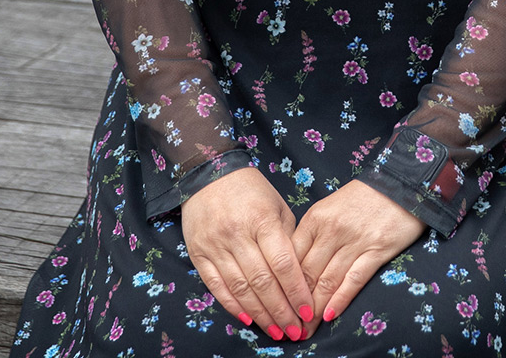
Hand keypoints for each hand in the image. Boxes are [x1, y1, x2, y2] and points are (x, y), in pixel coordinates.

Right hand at [180, 167, 315, 342]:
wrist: (208, 173)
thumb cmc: (251, 190)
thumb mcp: (277, 206)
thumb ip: (288, 238)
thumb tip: (301, 276)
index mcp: (262, 220)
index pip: (283, 263)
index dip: (296, 291)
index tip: (308, 311)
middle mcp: (237, 234)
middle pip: (262, 281)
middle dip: (281, 311)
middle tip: (295, 331)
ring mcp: (215, 245)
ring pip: (240, 288)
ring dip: (260, 314)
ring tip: (276, 331)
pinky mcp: (198, 253)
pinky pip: (216, 286)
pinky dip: (232, 305)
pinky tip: (248, 319)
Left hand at [292, 180, 426, 326]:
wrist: (401, 183)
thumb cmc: (363, 197)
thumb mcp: (330, 207)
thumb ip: (313, 234)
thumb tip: (295, 266)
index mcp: (315, 218)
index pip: (291, 256)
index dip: (283, 284)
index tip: (278, 303)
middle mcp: (332, 230)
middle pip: (307, 273)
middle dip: (296, 303)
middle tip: (289, 325)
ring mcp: (355, 241)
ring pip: (327, 281)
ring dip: (315, 309)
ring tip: (307, 328)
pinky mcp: (377, 250)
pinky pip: (354, 280)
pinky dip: (340, 299)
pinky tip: (330, 315)